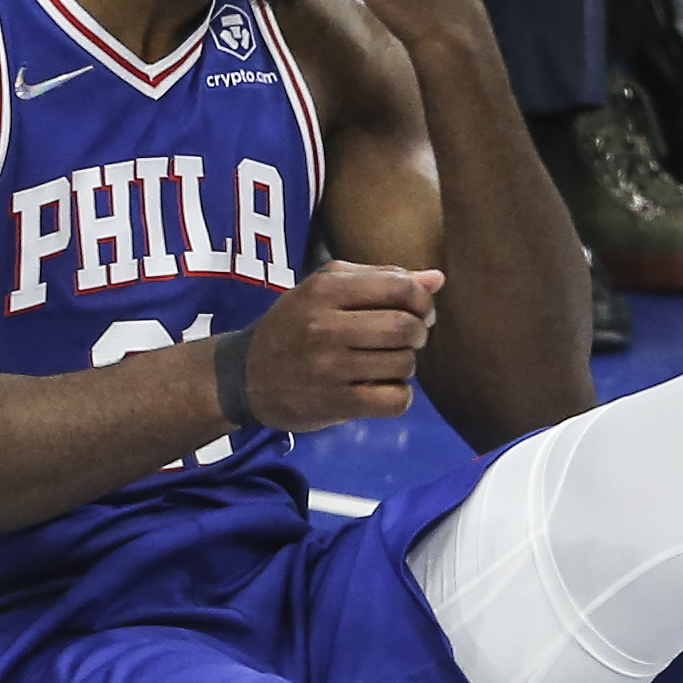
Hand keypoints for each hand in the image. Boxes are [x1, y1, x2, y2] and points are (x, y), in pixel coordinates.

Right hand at [229, 260, 441, 430]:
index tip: (419, 311)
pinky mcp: (335, 404)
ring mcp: (329, 368)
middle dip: (418, 333)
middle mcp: (325, 326)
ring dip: (405, 365)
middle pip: (407, 327)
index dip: (422, 300)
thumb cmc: (294, 325)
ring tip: (384, 363)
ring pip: (405, 364)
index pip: (400, 287)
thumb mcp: (326, 288)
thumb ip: (381, 278)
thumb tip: (437, 279)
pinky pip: (396, 401)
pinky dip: (398, 396)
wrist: (244, 375)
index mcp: (325, 289)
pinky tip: (381, 388)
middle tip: (406, 339)